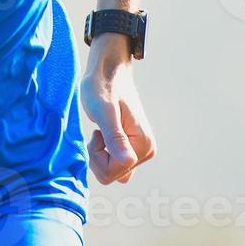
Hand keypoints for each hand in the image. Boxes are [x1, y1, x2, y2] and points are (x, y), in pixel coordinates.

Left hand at [79, 36, 155, 183]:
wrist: (108, 70)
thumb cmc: (102, 86)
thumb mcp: (103, 111)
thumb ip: (115, 137)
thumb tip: (129, 162)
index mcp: (143, 145)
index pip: (112, 173)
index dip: (97, 156)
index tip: (96, 132)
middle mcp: (147, 150)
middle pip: (112, 175)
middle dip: (97, 156)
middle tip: (97, 130)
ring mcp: (141, 150)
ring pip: (112, 171)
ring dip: (99, 154)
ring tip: (101, 130)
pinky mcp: (133, 147)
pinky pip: (114, 165)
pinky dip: (103, 153)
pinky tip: (103, 133)